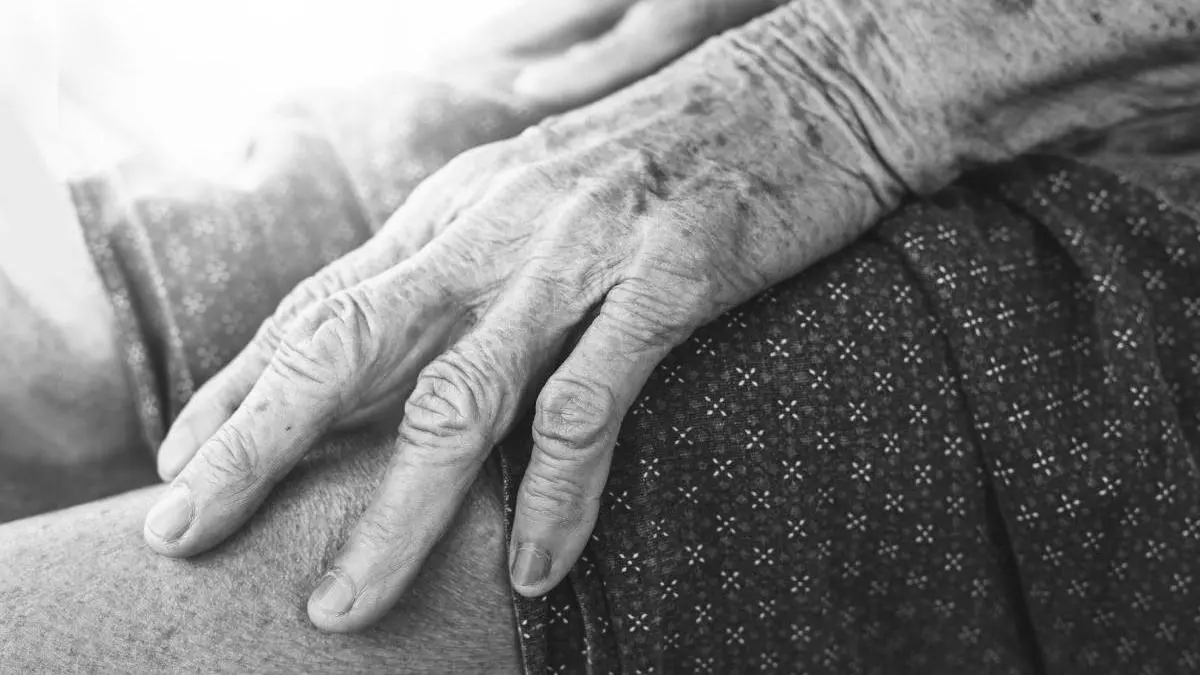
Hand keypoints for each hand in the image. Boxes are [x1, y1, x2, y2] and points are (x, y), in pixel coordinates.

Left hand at [145, 15, 922, 631]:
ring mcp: (580, 253)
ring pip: (457, 397)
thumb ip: (471, 264)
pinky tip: (532, 570)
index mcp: (457, 206)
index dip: (240, 385)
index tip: (180, 462)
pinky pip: (591, 402)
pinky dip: (555, 495)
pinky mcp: (670, 277)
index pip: (321, 301)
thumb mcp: (542, 195)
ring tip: (341, 604)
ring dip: (392, 511)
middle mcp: (495, 226)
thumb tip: (406, 349)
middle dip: (255, 444)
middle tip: (181, 534)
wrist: (810, 85)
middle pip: (346, 344)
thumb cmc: (669, 151)